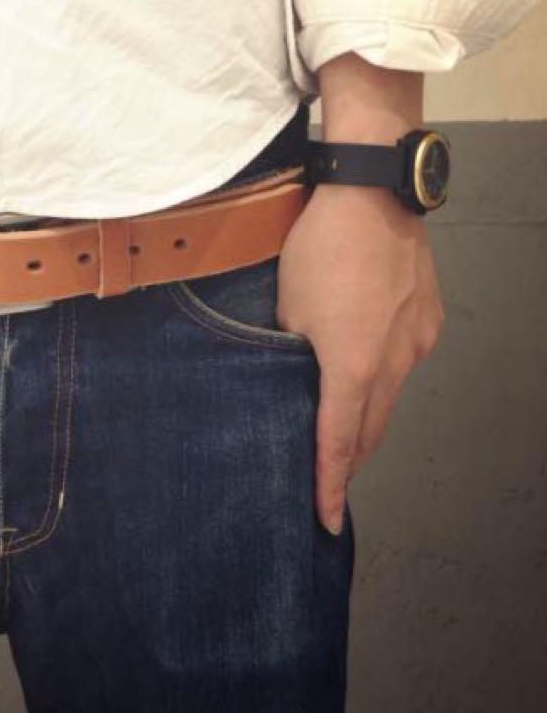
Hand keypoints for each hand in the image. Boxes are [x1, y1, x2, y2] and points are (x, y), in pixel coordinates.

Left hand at [275, 180, 444, 534]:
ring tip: (341, 426)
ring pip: (389, 396)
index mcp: (352, 367)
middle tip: (328, 479)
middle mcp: (394, 362)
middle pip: (370, 429)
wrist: (371, 195)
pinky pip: (403, 361)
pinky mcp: (427, 320)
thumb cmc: (320, 246)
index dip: (329, 484)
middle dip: (349, 459)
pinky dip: (381, 374)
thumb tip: (295, 375)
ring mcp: (416, 341)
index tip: (325, 517)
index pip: (338, 443)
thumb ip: (290, 352)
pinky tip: (363, 364)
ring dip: (365, 415)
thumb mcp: (285, 305)